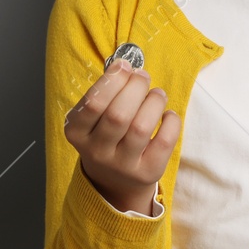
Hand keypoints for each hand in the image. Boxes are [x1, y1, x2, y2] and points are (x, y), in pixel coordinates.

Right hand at [64, 59, 178, 212]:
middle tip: (143, 77)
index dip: (113, 80)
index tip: (125, 66)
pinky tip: (167, 115)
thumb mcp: (94, 119)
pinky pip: (164, 142)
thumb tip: (128, 67)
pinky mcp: (147, 173)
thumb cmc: (106, 136)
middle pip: (118, 114)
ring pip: (141, 127)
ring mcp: (122, 166)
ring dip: (154, 101)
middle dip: (135, 87)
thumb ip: (106, 94)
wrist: (115, 181)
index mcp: (77, 133)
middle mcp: (97, 152)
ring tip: (157, 94)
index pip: (93, 103)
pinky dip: (171, 121)